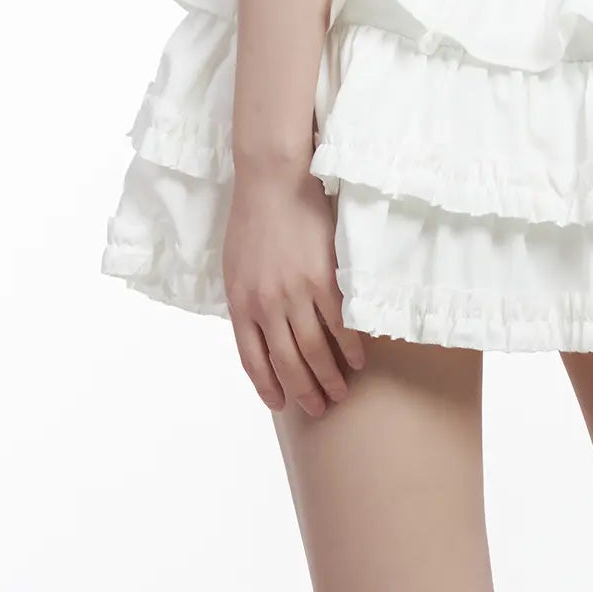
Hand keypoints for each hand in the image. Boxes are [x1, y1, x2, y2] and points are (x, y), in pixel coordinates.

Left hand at [222, 159, 363, 416]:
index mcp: (240, 304)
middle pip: (288, 363)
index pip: (253, 360)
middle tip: (319, 408)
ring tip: (340, 393)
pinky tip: (357, 362)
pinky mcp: (326, 280)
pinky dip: (350, 349)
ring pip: (315, 352)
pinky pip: (340, 326)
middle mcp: (267, 305)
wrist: (273, 183)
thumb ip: (246, 304)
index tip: (281, 403)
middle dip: (304, 392)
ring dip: (329, 379)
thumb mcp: (235, 268)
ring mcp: (297, 295)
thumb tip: (261, 337)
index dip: (268, 387)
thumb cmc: (252, 222)